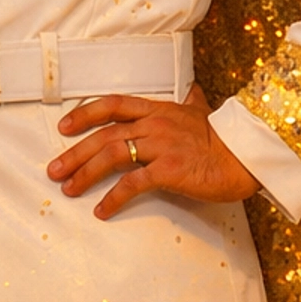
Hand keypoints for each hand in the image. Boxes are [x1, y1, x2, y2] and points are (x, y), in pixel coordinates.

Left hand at [46, 84, 257, 221]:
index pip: (112, 105)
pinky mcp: (168, 170)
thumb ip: (193, 103)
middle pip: (103, 135)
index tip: (64, 126)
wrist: (246, 155)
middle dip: (74, 153)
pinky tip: (101, 209)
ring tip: (69, 189)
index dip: (85, 114)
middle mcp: (154, 124)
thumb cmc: (224, 138)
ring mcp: (160, 146)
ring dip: (85, 174)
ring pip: (111, 156)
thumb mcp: (203, 113)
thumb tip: (194, 92)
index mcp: (157, 110)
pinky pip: (132, 184)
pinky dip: (113, 198)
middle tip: (54, 169)